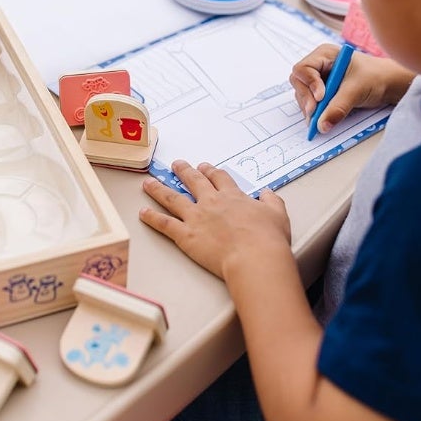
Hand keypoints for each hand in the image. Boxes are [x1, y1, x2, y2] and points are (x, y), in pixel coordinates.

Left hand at [140, 160, 291, 280]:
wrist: (254, 256)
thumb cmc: (268, 238)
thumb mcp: (277, 213)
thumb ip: (271, 200)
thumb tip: (267, 193)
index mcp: (232, 196)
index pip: (219, 178)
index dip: (211, 171)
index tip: (205, 167)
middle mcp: (211, 202)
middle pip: (193, 181)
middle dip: (183, 171)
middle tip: (176, 165)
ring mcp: (195, 217)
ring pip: (172, 198)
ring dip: (159, 189)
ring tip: (148, 182)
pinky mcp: (185, 235)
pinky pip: (164, 224)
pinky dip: (152, 217)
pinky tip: (142, 212)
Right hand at [290, 43, 413, 133]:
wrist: (389, 84)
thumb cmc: (375, 78)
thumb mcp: (356, 91)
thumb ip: (338, 107)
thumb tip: (322, 126)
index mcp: (325, 55)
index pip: (303, 69)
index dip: (309, 84)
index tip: (321, 98)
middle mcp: (318, 65)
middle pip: (299, 83)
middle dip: (307, 99)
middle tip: (315, 114)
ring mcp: (319, 79)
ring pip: (303, 95)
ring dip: (309, 108)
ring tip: (318, 120)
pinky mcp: (322, 92)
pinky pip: (310, 102)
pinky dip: (314, 112)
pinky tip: (320, 120)